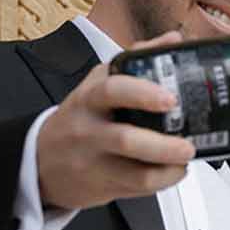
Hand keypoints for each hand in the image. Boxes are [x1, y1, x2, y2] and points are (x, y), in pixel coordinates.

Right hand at [37, 33, 194, 210]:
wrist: (41, 160)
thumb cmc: (79, 117)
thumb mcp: (98, 83)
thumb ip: (136, 59)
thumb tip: (172, 41)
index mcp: (90, 98)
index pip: (112, 90)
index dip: (143, 93)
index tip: (170, 98)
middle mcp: (90, 130)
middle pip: (126, 140)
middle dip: (163, 145)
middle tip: (187, 143)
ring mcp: (96, 161)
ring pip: (135, 172)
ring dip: (168, 168)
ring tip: (185, 158)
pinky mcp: (104, 185)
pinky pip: (138, 189)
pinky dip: (164, 181)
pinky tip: (174, 170)